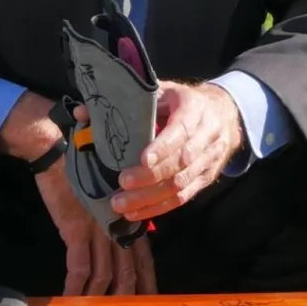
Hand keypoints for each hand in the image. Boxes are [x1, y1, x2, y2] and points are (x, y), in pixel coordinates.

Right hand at [34, 159, 156, 295]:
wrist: (57, 156)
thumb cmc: (80, 172)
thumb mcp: (105, 197)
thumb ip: (113, 220)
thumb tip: (114, 242)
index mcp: (126, 219)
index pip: (143, 258)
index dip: (147, 282)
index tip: (150, 301)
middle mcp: (117, 226)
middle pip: (127, 272)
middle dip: (124, 298)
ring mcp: (98, 229)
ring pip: (104, 274)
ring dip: (96, 298)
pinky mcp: (77, 229)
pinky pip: (79, 267)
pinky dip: (74, 287)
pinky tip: (69, 298)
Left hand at [110, 81, 243, 222]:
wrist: (225, 113)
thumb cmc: (183, 101)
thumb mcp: (160, 91)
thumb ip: (124, 101)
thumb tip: (81, 112)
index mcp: (194, 110)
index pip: (181, 132)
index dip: (162, 148)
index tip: (141, 160)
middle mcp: (206, 137)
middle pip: (180, 163)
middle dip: (150, 178)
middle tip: (122, 186)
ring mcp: (208, 161)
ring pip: (181, 184)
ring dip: (151, 199)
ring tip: (122, 205)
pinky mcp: (206, 180)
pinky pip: (184, 198)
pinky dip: (159, 208)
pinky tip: (137, 214)